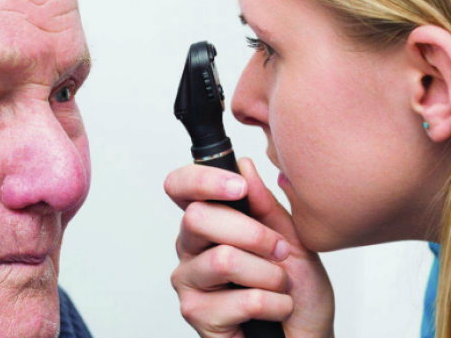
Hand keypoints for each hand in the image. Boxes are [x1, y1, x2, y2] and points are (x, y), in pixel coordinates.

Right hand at [165, 158, 334, 337]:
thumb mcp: (291, 238)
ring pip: (223, 259)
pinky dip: (274, 304)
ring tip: (280, 285)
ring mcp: (189, 280)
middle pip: (198, 217)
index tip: (238, 187)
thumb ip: (265, 203)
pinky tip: (275, 310)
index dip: (202, 180)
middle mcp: (189, 247)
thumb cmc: (297, 288)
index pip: (179, 187)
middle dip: (252, 233)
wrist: (306, 334)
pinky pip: (241, 299)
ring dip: (269, 275)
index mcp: (207, 221)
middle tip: (279, 251)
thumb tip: (244, 164)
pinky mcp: (196, 314)